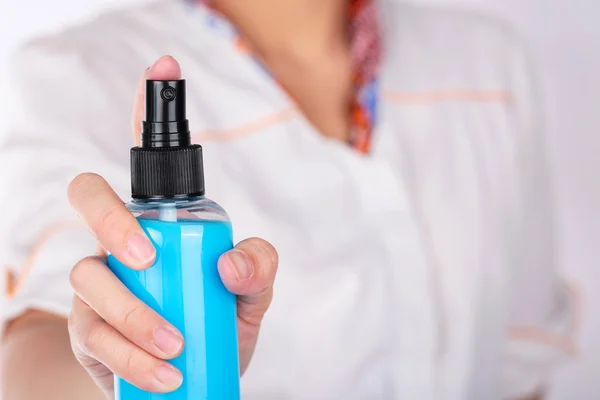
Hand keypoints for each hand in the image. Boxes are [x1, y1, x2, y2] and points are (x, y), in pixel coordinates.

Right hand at [66, 56, 277, 396]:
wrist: (190, 382)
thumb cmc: (219, 324)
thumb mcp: (253, 296)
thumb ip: (260, 268)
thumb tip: (231, 259)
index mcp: (165, 223)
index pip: (151, 163)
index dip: (150, 111)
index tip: (164, 68)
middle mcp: (125, 242)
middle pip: (90, 198)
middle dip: (112, 219)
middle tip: (148, 256)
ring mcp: (101, 283)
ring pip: (89, 275)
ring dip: (135, 313)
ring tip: (177, 348)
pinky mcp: (88, 330)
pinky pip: (94, 332)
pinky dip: (131, 356)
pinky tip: (165, 375)